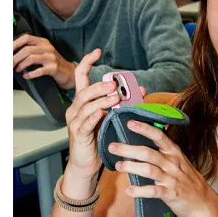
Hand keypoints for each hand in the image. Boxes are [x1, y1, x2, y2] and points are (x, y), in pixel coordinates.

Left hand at [13, 34, 77, 89]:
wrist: (69, 73)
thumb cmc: (54, 63)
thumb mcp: (44, 53)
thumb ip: (32, 50)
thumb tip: (14, 54)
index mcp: (43, 42)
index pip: (26, 38)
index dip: (15, 43)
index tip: (7, 50)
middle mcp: (48, 48)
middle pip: (27, 49)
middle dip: (16, 57)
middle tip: (10, 64)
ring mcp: (51, 57)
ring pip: (31, 58)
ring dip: (21, 65)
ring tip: (18, 69)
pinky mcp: (54, 68)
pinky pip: (39, 70)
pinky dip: (30, 74)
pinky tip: (26, 76)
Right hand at [60, 49, 119, 186]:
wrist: (86, 165)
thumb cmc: (98, 139)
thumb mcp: (111, 118)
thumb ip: (122, 104)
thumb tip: (142, 90)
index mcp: (82, 101)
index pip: (80, 77)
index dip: (86, 62)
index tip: (97, 51)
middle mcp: (75, 108)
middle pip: (84, 91)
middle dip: (100, 86)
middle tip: (115, 84)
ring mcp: (75, 122)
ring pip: (86, 106)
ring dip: (101, 100)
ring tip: (116, 97)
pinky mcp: (78, 135)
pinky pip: (85, 123)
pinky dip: (94, 117)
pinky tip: (103, 113)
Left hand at [109, 120, 217, 216]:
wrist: (203, 203)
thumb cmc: (188, 180)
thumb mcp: (179, 162)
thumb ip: (163, 152)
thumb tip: (143, 142)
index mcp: (174, 153)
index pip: (159, 136)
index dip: (144, 129)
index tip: (130, 123)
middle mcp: (172, 164)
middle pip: (148, 153)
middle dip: (129, 149)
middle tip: (112, 147)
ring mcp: (172, 179)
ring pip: (149, 170)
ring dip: (132, 167)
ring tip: (118, 166)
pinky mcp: (171, 194)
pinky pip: (154, 191)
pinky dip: (140, 191)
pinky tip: (129, 191)